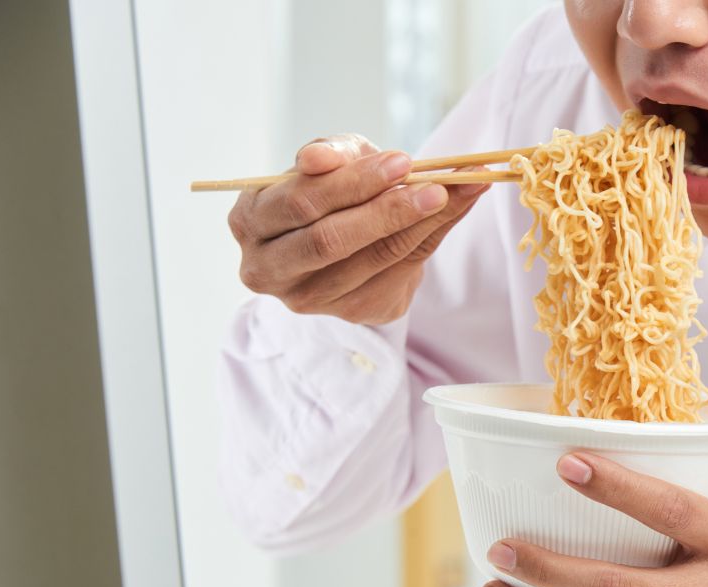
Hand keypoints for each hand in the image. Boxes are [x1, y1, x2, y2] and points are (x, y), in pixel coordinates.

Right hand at [227, 133, 488, 325]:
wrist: (347, 236)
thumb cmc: (330, 190)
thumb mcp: (329, 160)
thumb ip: (330, 153)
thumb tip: (320, 156)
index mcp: (250, 221)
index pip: (302, 202)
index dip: (353, 182)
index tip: (402, 160)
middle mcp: (268, 269)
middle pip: (331, 240)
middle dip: (388, 211)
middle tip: (437, 186)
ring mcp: (308, 299)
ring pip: (371, 260)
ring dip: (421, 223)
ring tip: (457, 191)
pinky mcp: (350, 312)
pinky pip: (398, 274)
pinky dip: (432, 237)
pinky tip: (456, 209)